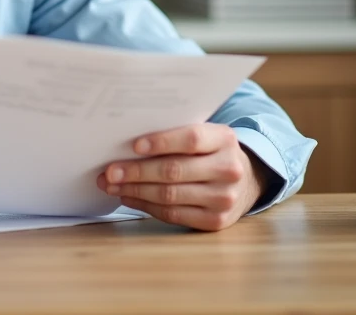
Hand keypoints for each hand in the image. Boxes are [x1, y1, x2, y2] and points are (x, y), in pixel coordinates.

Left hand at [96, 124, 267, 231]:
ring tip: (111, 185)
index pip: (191, 139)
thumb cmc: (211, 152)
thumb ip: (176, 134)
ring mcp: (224, 198)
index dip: (161, 142)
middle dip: (136, 172)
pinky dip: (146, 206)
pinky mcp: (216, 221)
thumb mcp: (205, 136)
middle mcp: (229, 169)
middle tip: (109, 172)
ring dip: (135, 191)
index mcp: (225, 139)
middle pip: (174, 171)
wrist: (245, 181)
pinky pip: (173, 215)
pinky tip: (129, 197)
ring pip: (170, 196)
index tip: (133, 145)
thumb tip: (126, 142)